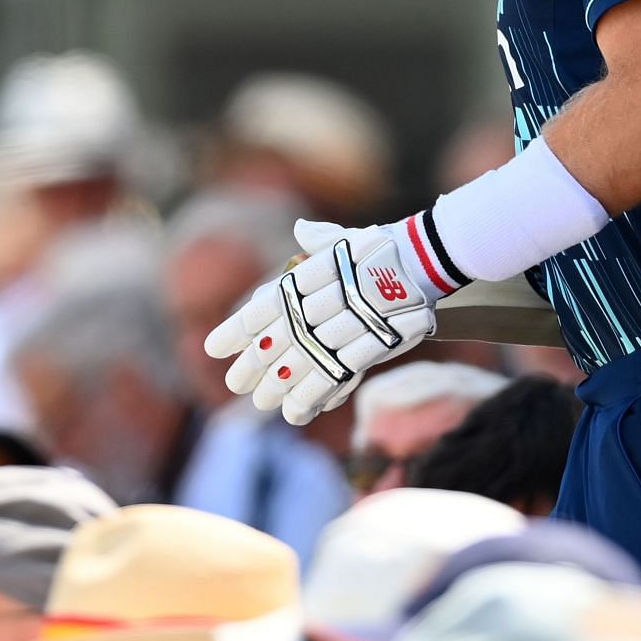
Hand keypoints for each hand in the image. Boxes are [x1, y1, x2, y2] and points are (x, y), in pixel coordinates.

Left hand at [204, 219, 441, 425]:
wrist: (427, 258)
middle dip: (255, 362)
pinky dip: (315, 394)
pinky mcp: (376, 340)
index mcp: (315, 270)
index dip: (238, 328)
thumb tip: (302, 229)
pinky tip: (295, 410)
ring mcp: (353, 319)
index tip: (213, 348)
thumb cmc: (382, 250)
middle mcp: (330, 294)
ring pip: (307, 359)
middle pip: (282, 336)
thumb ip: (320, 241)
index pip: (267, 303)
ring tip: (261, 402)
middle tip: (234, 384)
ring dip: (281, 384)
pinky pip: (339, 373)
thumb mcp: (349, 240)